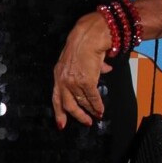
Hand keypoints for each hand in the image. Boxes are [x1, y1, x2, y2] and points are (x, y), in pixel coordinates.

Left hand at [52, 12, 112, 127]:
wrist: (88, 37)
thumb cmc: (84, 44)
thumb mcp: (78, 59)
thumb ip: (87, 69)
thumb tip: (105, 70)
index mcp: (58, 76)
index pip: (56, 98)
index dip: (59, 113)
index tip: (61, 125)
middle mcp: (63, 80)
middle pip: (68, 105)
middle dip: (78, 116)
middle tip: (87, 122)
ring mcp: (73, 82)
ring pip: (82, 102)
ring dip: (91, 110)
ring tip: (97, 115)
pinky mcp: (85, 81)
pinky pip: (92, 98)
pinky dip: (97, 105)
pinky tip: (101, 109)